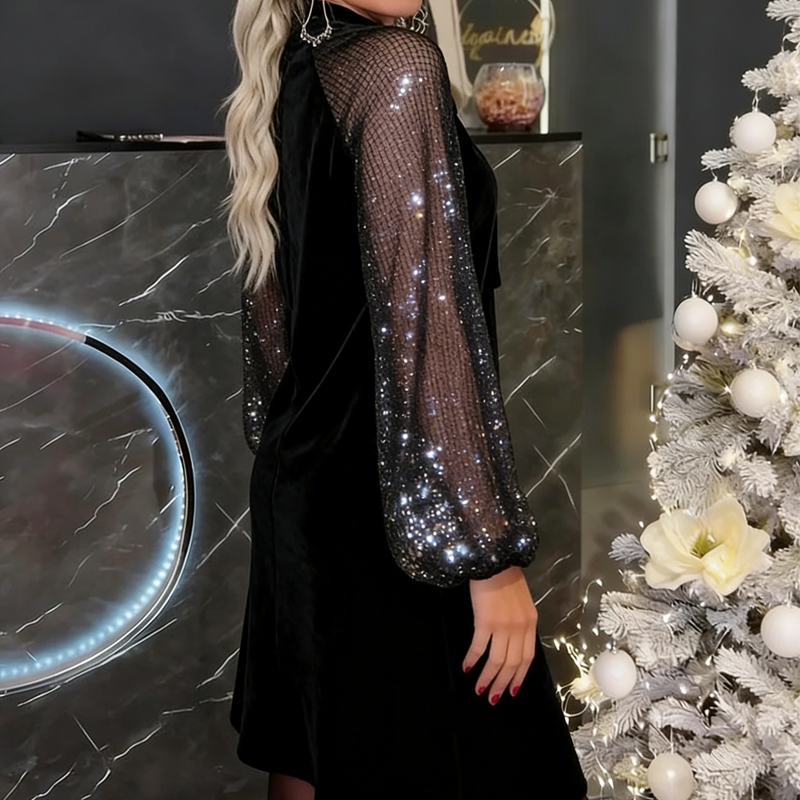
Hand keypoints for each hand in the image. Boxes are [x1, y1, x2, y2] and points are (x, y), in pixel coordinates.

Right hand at [463, 565, 537, 704]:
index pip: (527, 658)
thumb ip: (519, 621)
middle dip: (503, 684)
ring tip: (479, 689)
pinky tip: (466, 667)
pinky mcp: (486, 621)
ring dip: (488, 678)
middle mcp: (520, 628)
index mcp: (530, 623)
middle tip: (492, 698)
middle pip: (512, 664)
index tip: (512, 690)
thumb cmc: (504, 577)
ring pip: (497, 661)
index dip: (519, 677)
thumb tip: (510, 641)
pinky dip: (473, 660)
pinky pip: (480, 647)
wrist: (494, 560)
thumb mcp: (520, 602)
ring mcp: (503, 626)